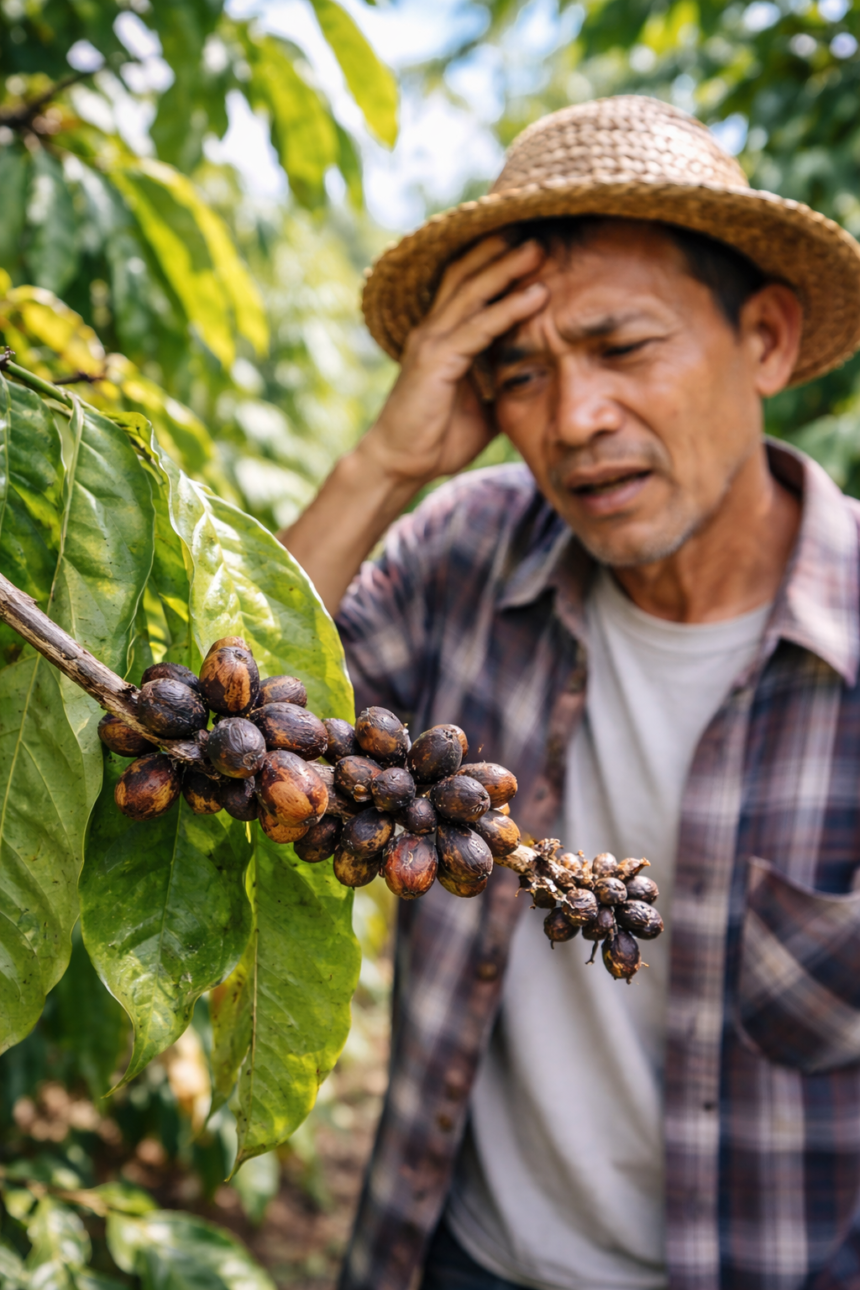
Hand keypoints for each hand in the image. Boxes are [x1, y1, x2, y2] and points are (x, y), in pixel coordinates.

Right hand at [357, 235, 547, 485]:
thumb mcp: (485, 404)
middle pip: (469, 275)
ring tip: (540, 249)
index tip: (532, 243)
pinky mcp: (436, 361)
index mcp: (444, 335)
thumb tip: (543, 379)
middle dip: (503, 250)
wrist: (401, 464)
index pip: (469, 284)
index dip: (496, 260)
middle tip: (541, 229)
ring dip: (508, 268)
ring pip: (474, 292)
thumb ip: (505, 381)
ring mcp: (433, 342)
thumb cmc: (440, 437)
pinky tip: (536, 296)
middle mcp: (435, 329)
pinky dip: (509, 310)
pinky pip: (479, 328)